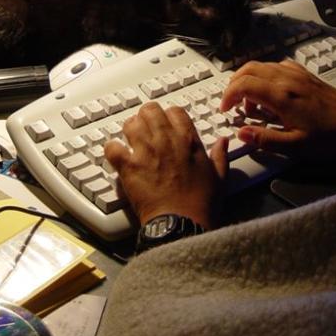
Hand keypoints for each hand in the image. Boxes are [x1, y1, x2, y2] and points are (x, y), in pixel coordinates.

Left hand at [104, 102, 227, 227]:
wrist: (182, 225)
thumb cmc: (201, 205)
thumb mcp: (219, 178)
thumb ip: (220, 156)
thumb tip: (223, 141)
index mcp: (188, 140)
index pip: (175, 111)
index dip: (169, 116)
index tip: (167, 125)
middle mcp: (165, 139)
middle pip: (150, 110)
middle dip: (147, 117)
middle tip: (146, 127)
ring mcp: (145, 151)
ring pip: (131, 123)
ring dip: (130, 130)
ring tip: (131, 139)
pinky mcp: (128, 166)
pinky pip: (112, 147)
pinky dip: (112, 150)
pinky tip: (117, 155)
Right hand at [220, 60, 335, 159]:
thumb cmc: (330, 137)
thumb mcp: (296, 146)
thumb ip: (265, 140)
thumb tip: (241, 133)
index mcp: (281, 96)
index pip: (243, 85)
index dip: (228, 96)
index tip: (225, 110)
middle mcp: (286, 79)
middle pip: (248, 69)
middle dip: (234, 84)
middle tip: (232, 104)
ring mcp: (295, 74)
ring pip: (261, 65)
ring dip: (248, 80)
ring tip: (251, 104)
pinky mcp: (304, 74)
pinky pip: (276, 66)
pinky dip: (264, 75)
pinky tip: (270, 93)